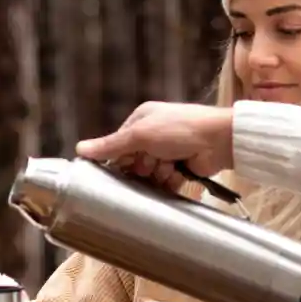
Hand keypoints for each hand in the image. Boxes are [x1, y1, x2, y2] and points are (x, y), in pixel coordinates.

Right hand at [74, 102, 237, 189]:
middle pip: (133, 161)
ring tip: (168, 169)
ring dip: (156, 175)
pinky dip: (169, 181)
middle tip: (149, 165)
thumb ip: (111, 144)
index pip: (118, 143)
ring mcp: (169, 150)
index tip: (118, 168)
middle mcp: (153, 133)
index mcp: (141, 119)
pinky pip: (165, 181)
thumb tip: (79, 149)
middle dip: (140, 167)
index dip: (117, 157)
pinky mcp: (181, 166)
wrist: (221, 140)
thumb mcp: (140, 134)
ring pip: (149, 173)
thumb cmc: (179, 129)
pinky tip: (176, 176)